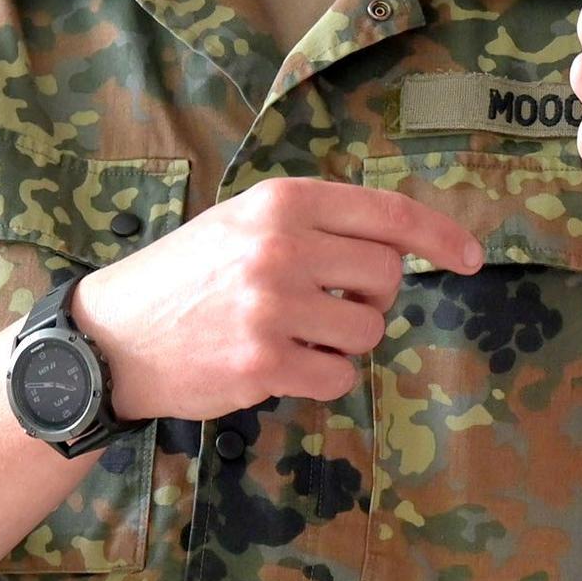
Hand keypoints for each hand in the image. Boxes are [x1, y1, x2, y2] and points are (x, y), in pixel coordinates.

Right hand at [65, 176, 482, 418]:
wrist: (112, 337)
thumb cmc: (186, 277)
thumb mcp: (243, 223)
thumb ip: (315, 226)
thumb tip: (400, 248)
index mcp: (280, 202)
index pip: (387, 213)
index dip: (438, 238)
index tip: (469, 258)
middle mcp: (279, 247)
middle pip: (384, 279)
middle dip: (369, 301)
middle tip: (326, 309)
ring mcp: (271, 307)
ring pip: (367, 332)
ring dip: (343, 343)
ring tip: (290, 336)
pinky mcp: (263, 364)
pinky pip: (339, 377)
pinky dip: (322, 378)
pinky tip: (280, 367)